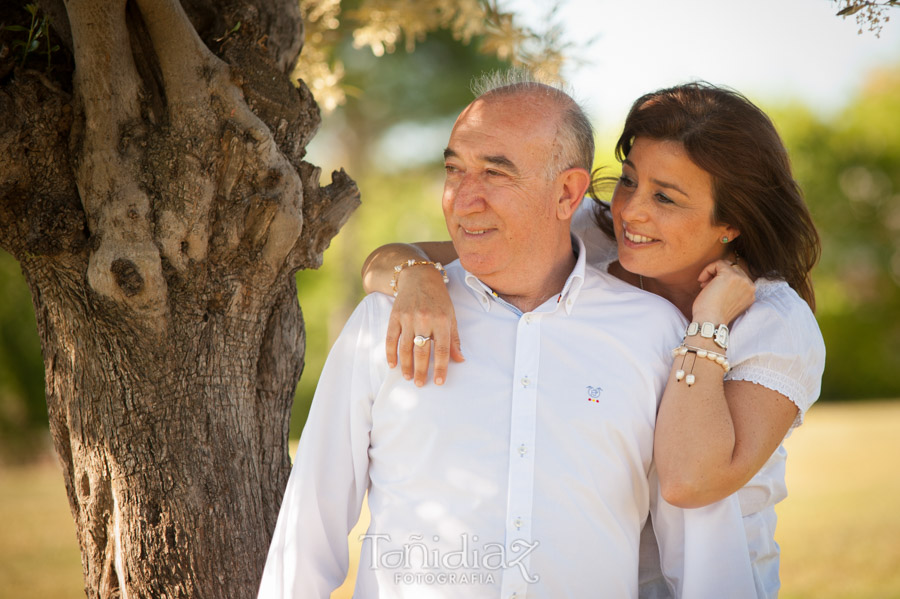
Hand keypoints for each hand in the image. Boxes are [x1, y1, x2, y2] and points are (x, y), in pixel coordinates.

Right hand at [385, 266, 463, 385]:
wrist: (418, 277)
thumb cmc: (438, 299)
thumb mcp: (450, 316)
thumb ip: (454, 339)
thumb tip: (460, 359)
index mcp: (441, 320)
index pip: (442, 349)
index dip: (440, 367)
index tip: (439, 381)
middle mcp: (424, 319)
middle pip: (422, 351)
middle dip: (421, 370)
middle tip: (420, 384)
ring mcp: (408, 318)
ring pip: (405, 347)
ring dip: (406, 365)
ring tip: (408, 377)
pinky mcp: (394, 316)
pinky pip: (391, 338)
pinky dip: (390, 353)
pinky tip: (393, 364)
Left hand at [692, 259, 755, 325]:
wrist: (711, 322)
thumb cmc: (714, 316)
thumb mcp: (729, 302)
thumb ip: (732, 291)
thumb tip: (720, 278)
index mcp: (750, 293)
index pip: (738, 277)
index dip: (723, 280)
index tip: (711, 288)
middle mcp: (749, 285)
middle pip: (734, 269)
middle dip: (718, 275)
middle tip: (706, 286)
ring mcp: (741, 279)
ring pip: (726, 265)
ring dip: (713, 273)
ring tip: (704, 284)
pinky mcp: (730, 275)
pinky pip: (718, 264)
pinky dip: (708, 270)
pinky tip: (701, 280)